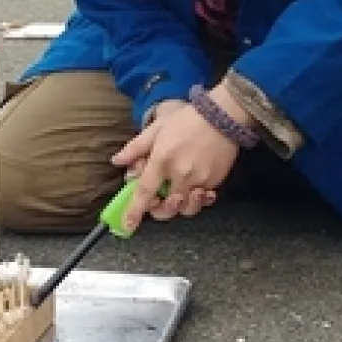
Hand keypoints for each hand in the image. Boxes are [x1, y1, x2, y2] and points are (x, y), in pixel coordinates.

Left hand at [111, 98, 234, 230]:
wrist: (223, 114)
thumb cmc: (188, 120)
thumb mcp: (156, 129)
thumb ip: (135, 148)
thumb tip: (117, 161)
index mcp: (162, 160)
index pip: (144, 192)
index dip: (134, 211)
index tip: (127, 226)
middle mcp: (180, 174)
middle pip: (167, 208)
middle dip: (159, 211)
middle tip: (158, 201)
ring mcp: (199, 179)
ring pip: (187, 208)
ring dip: (180, 206)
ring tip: (178, 193)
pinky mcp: (215, 180)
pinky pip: (203, 199)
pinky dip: (198, 198)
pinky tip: (197, 190)